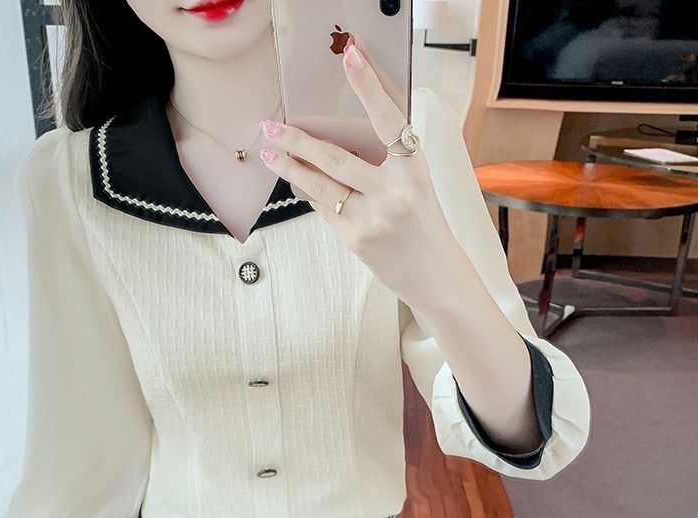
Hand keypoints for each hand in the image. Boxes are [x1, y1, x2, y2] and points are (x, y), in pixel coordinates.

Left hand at [258, 33, 460, 308]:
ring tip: (269, 153)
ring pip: (320, 186)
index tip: (350, 55)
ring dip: (290, 167)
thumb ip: (386, 162)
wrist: (435, 275)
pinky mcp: (356, 239)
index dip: (368, 86)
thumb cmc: (423, 225)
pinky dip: (310, 194)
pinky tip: (298, 183)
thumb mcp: (416, 185)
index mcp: (414, 168)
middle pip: (335, 157)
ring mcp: (373, 217)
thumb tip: (335, 142)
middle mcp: (394, 190)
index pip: (388, 119)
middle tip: (271, 125)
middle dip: (297, 140)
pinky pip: (324, 210)